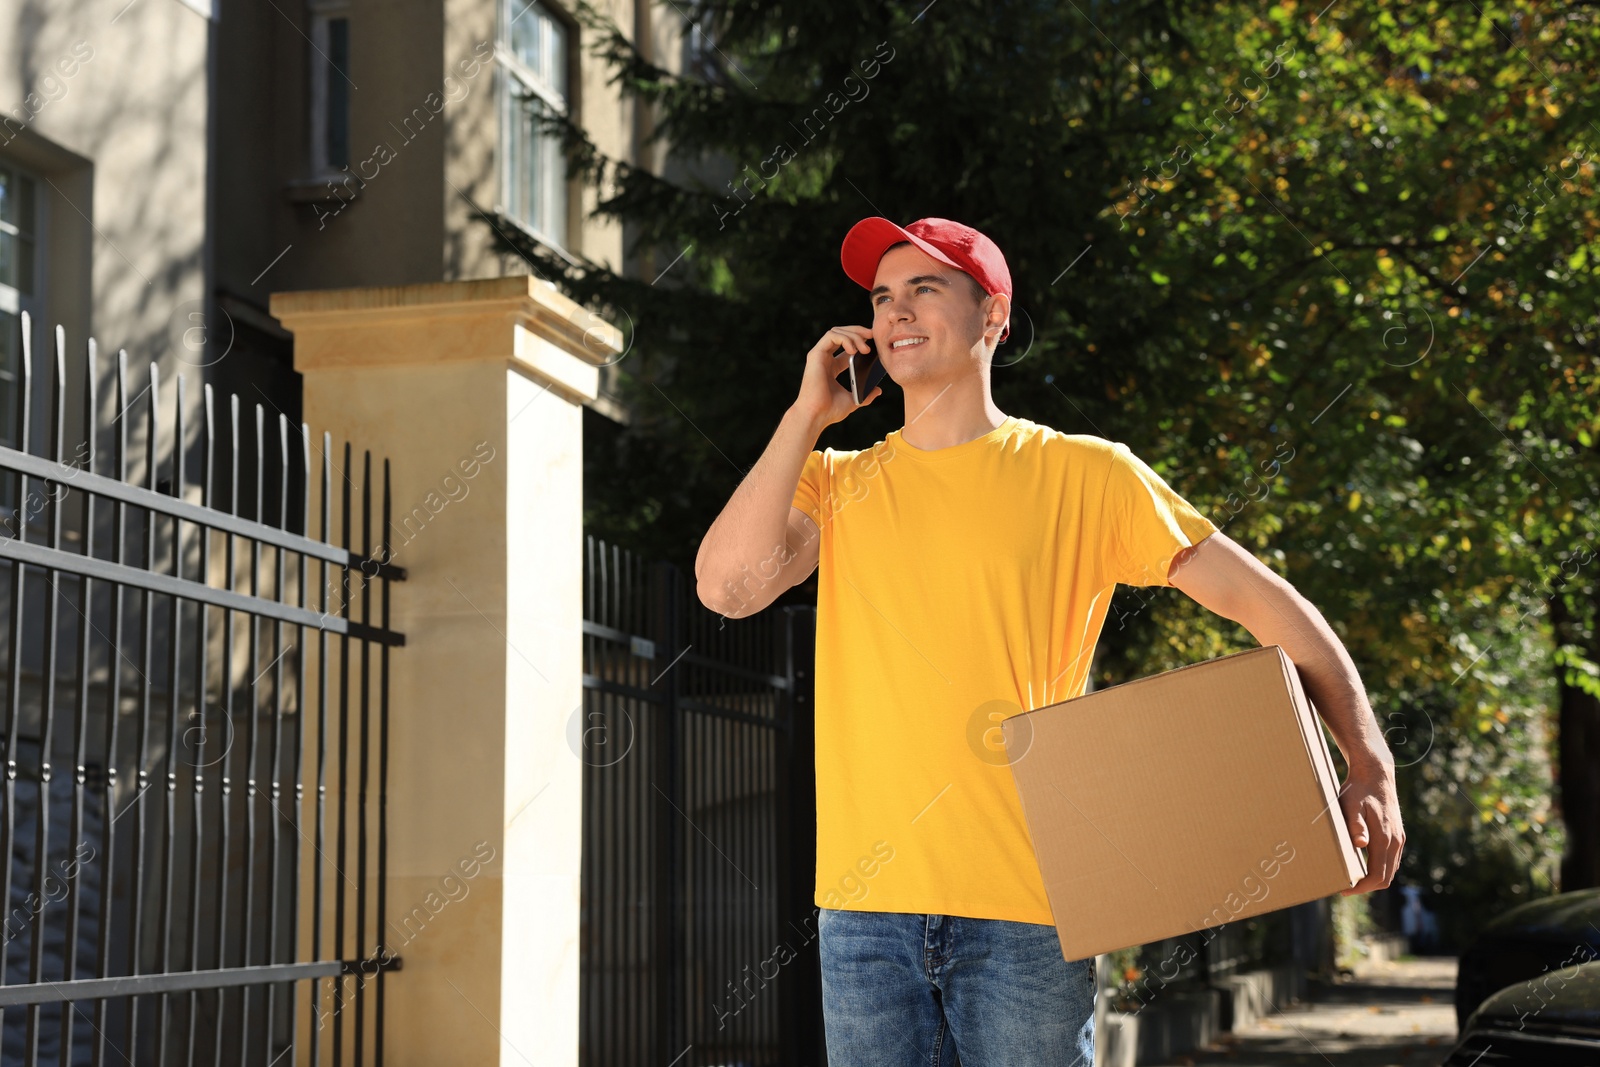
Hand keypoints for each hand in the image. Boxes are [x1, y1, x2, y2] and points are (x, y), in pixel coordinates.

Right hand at [795, 326, 881, 430]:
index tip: (874, 344)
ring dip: (854, 335)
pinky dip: (845, 338)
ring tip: (865, 348)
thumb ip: (866, 395)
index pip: (847, 347)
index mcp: (832, 367)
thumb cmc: (830, 410)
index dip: (860, 341)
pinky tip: (854, 350)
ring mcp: (819, 356)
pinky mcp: (816, 354)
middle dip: (858, 332)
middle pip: (842, 335)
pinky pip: (831, 336)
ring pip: (837, 331)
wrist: (816, 415)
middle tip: (872, 336)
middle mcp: (825, 359)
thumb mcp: (853, 400)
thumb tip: (878, 390)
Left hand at [1338, 761, 1404, 894]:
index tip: (1344, 889)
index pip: (1377, 875)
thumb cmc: (1358, 789)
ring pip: (1390, 869)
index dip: (1362, 887)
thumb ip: (1355, 824)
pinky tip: (1364, 865)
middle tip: (1345, 886)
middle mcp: (1395, 841)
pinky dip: (1380, 868)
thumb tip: (1360, 845)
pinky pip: (1392, 859)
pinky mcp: (1398, 834)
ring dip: (1374, 878)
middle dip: (1367, 886)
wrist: (1376, 773)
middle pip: (1386, 877)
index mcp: (1384, 837)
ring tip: (1352, 878)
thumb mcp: (1350, 804)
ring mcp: (1399, 838)